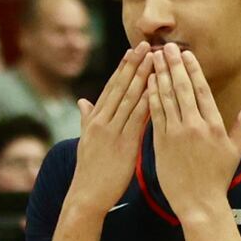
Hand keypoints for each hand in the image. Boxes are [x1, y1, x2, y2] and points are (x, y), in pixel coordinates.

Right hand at [65, 45, 155, 213]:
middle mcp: (102, 121)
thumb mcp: (86, 141)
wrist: (87, 195)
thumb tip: (82, 101)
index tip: (134, 50)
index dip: (124, 68)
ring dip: (144, 77)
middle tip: (147, 44)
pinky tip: (158, 89)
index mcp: (95, 119)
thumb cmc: (91, 170)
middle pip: (121, 87)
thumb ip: (87, 119)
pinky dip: (148, 102)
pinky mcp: (123, 144)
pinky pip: (137, 119)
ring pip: (130, 98)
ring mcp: (112, 131)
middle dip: (135, 64)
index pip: (112, 87)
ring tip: (155, 59)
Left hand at [147, 44, 240, 222]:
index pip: (202, 90)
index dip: (192, 70)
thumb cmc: (219, 177)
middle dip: (173, 65)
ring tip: (153, 59)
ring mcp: (176, 134)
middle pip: (182, 89)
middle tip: (166, 47)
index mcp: (214, 125)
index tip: (186, 54)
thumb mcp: (236, 149)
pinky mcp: (161, 143)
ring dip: (159, 76)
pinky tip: (146, 83)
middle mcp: (195, 126)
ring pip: (166, 98)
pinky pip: (155, 114)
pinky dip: (151, 97)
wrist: (199, 202)